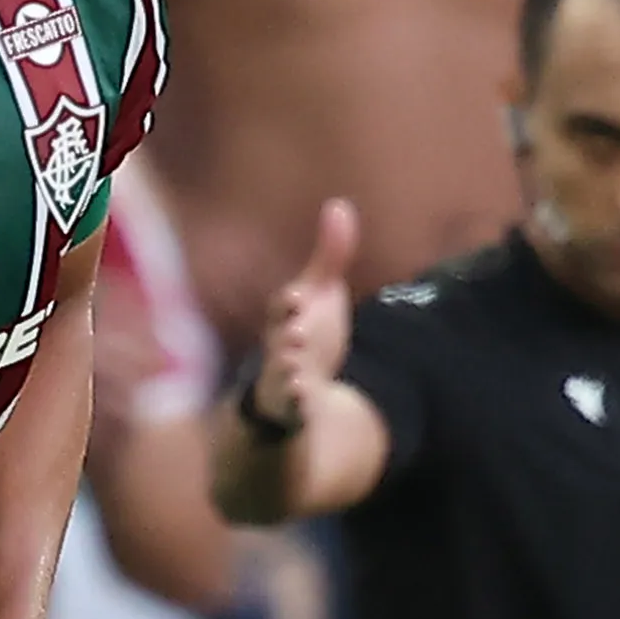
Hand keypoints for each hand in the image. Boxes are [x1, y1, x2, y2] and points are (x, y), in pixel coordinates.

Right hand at [246, 196, 355, 435]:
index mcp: (286, 319)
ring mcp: (283, 382)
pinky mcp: (292, 412)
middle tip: (297, 336)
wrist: (293, 389)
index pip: (284, 309)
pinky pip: (291, 414)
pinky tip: (305, 407)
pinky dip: (296, 411)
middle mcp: (280, 349)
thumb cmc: (306, 334)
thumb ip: (331, 254)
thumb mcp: (321, 295)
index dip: (289, 304)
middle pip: (280, 345)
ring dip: (288, 380)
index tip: (297, 297)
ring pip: (281, 381)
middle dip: (287, 341)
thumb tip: (339, 204)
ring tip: (297, 379)